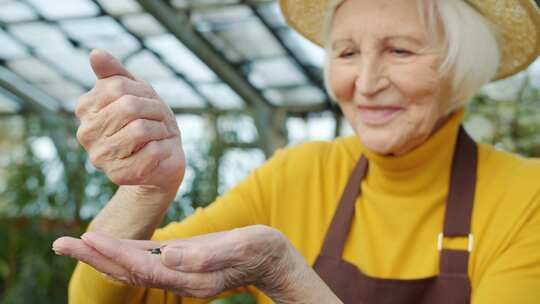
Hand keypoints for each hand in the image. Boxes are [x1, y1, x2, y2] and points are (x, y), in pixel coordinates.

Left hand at [52, 225, 306, 299]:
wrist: (273, 259)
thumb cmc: (260, 248)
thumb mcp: (238, 246)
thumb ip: (204, 255)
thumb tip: (166, 254)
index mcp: (190, 278)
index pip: (141, 267)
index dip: (113, 253)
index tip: (86, 238)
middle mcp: (179, 279)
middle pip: (128, 271)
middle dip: (94, 257)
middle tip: (60, 243)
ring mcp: (179, 273)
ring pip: (133, 268)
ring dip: (102, 256)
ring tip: (75, 243)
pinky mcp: (182, 262)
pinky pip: (145, 262)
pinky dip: (122, 254)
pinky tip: (110, 247)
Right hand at [75, 49, 184, 194]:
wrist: (163, 159)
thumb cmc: (149, 121)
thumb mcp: (136, 91)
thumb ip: (115, 73)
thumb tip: (96, 54)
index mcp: (86, 109)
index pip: (118, 86)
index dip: (143, 91)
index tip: (149, 101)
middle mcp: (86, 134)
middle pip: (129, 106)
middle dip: (155, 109)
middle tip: (161, 119)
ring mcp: (101, 156)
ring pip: (140, 129)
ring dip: (161, 128)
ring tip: (160, 134)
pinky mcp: (120, 175)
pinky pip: (152, 151)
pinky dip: (165, 147)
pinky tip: (162, 151)